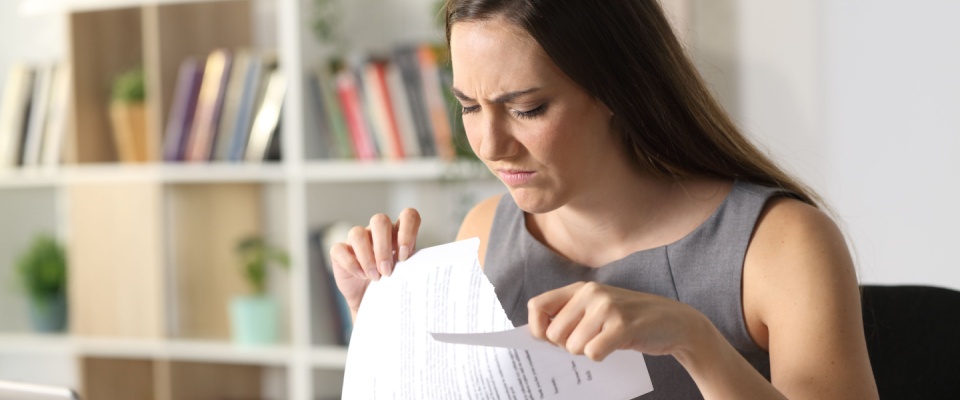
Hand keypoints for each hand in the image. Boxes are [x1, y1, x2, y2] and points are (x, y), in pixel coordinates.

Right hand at [329, 208, 420, 314]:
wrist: (372, 303)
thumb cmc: (393, 285)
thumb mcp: (406, 274)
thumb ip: (414, 267)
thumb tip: (428, 273)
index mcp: (398, 233)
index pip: (408, 216)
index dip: (407, 230)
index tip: (405, 255)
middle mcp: (377, 232)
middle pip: (379, 220)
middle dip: (383, 247)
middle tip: (388, 271)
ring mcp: (357, 240)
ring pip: (357, 233)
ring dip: (367, 257)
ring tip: (376, 277)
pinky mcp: (340, 252)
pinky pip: (340, 249)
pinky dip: (351, 263)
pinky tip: (360, 275)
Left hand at [528, 281, 710, 361]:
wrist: (675, 321)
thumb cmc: (630, 319)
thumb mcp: (598, 308)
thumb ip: (570, 315)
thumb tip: (538, 335)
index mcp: (581, 288)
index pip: (537, 306)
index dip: (538, 329)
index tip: (551, 340)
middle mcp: (591, 293)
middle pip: (554, 334)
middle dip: (568, 346)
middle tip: (590, 340)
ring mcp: (607, 308)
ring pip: (573, 347)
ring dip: (588, 351)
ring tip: (607, 339)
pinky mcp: (623, 326)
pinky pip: (593, 353)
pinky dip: (602, 356)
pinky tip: (616, 345)